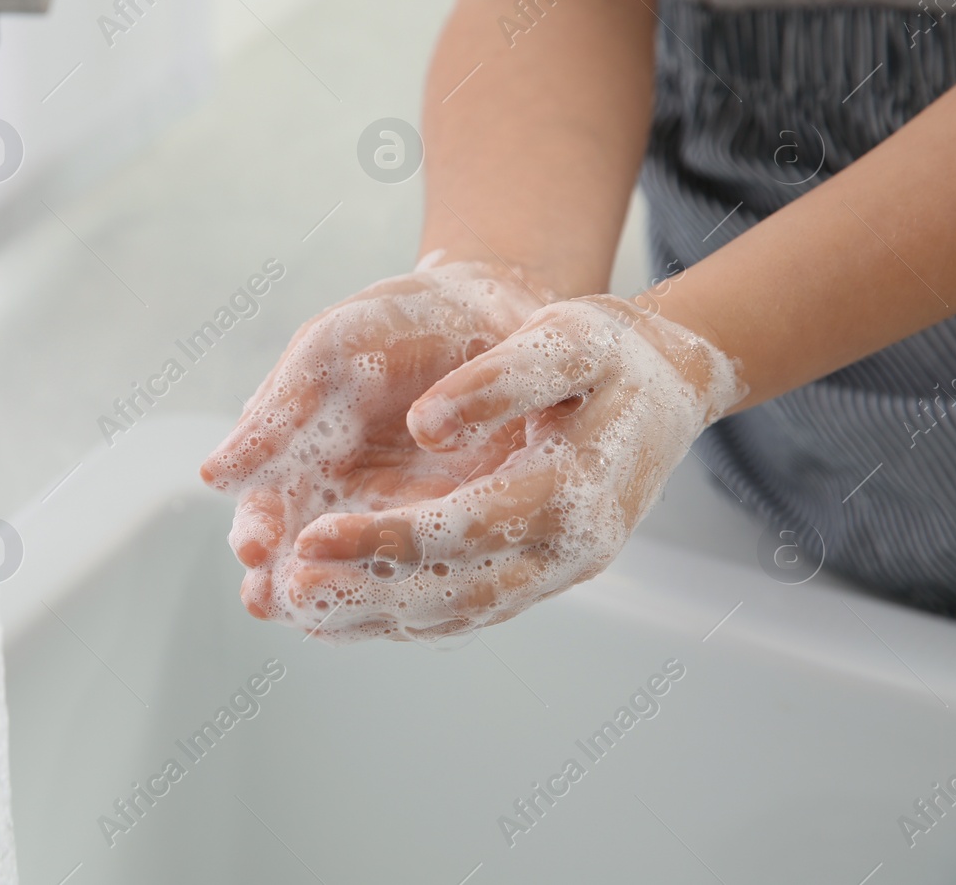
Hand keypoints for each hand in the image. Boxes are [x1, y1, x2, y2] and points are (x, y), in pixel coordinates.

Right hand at [199, 258, 552, 639]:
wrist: (492, 311)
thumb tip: (212, 477)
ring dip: (343, 601)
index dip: (257, 529)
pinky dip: (416, 593)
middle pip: (304, 563)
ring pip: (365, 580)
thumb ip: (278, 414)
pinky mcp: (460, 536)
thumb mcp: (331, 353)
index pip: (266, 512)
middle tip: (274, 603)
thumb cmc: (398, 323)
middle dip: (286, 586)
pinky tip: (406, 610)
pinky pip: (433, 575)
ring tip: (326, 617)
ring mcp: (401, 525)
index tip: (252, 546)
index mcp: (298, 461)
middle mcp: (342, 505)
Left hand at [293, 295, 741, 640]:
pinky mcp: (540, 573)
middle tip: (286, 590)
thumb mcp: (567, 337)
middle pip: (456, 592)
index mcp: (574, 489)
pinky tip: (346, 612)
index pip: (463, 529)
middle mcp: (570, 549)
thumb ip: (501, 378)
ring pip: (458, 613)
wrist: (669, 383)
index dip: (382, 539)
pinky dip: (405, 615)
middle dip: (365, 594)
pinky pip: (468, 607)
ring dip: (376, 618)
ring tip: (296, 611)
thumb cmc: (611, 352)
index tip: (308, 537)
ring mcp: (558, 570)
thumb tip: (427, 426)